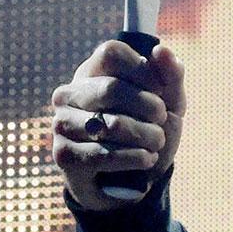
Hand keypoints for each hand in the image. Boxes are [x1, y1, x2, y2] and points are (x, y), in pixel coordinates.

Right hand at [50, 40, 185, 210]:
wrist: (134, 181)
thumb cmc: (149, 131)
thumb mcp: (169, 103)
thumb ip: (171, 75)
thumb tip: (161, 50)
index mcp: (92, 72)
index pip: (111, 52)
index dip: (143, 70)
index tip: (160, 90)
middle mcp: (69, 94)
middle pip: (112, 88)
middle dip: (149, 107)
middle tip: (161, 120)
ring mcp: (62, 124)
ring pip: (111, 125)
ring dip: (147, 137)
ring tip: (156, 142)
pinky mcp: (63, 156)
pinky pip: (105, 154)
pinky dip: (135, 158)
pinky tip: (145, 159)